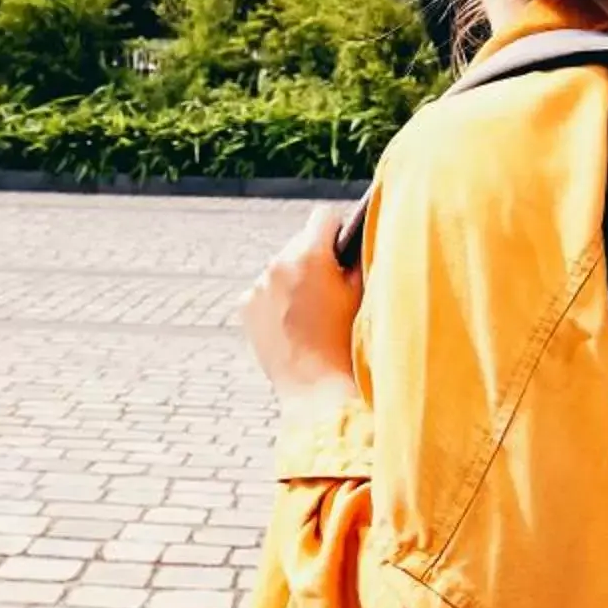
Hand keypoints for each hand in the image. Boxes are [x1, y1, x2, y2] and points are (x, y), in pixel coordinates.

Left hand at [240, 204, 362, 416]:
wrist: (315, 390)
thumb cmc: (346, 341)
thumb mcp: (361, 295)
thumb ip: (358, 259)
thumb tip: (357, 239)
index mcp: (309, 255)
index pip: (324, 217)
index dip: (339, 229)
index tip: (345, 246)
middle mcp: (277, 264)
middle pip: (300, 242)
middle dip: (315, 256)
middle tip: (332, 285)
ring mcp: (258, 286)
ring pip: (281, 267)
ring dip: (294, 277)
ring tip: (312, 309)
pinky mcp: (245, 306)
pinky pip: (264, 290)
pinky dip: (276, 298)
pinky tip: (292, 322)